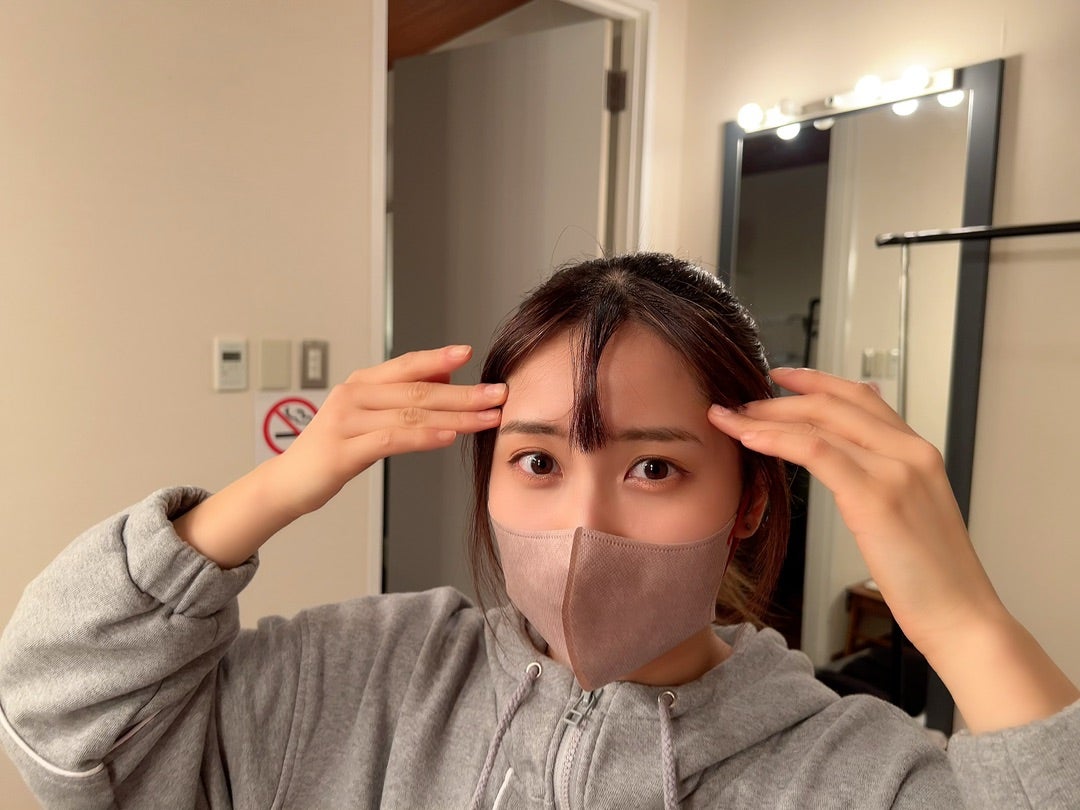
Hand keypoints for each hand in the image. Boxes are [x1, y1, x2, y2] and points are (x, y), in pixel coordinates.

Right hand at [277, 345, 506, 518]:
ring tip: (487, 418)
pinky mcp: (343, 451)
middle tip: (498, 394)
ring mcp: (347, 422)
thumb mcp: (368, 417)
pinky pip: (391, 440)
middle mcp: (353, 396)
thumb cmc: (333, 449)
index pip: (406, 365)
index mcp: (361, 384)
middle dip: (464, 393)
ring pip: (411, 415)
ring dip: (455, 417)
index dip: (438, 357)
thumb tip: (445, 377)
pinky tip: (448, 436)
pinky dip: (423, 437)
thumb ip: (401, 397)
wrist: (288, 482)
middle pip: (418, 390)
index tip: (469, 352)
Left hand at [707, 367, 1000, 660]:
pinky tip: (749, 438)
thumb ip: (885, 477)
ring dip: (767, 416)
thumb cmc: (931, 577)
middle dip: (780, 398)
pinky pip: (816, 451)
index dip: (817, 380)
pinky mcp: (876, 496)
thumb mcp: (911, 512)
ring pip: (819, 422)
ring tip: (731, 418)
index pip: (861, 397)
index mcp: (919, 452)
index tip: (781, 377)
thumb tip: (851, 458)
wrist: (962, 617)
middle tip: (741, 403)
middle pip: (834, 403)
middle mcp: (910, 451)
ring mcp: (895, 470)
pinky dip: (777, 439)